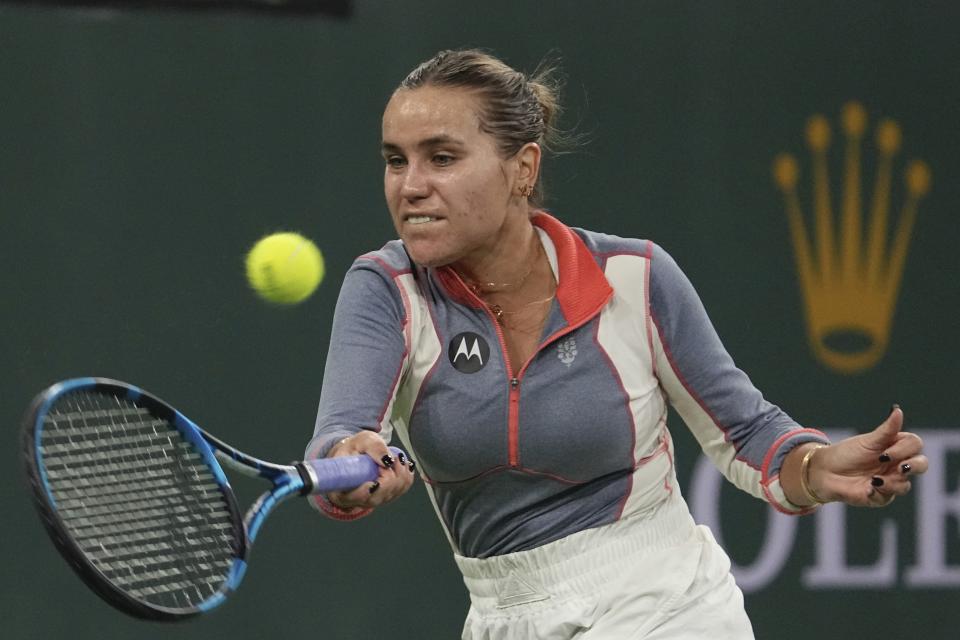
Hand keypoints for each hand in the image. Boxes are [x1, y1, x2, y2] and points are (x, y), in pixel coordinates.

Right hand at [325, 431, 415, 509]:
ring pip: (394, 492)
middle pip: (379, 496)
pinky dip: (406, 474)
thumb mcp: (362, 441)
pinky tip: (402, 464)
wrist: (358, 452)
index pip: (353, 498)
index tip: (373, 482)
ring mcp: (376, 499)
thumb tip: (388, 461)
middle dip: (389, 475)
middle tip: (390, 457)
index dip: (364, 493)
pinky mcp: (388, 495)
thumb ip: (373, 447)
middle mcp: (359, 500)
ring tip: (394, 457)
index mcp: (343, 490)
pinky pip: (403, 488)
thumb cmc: (356, 448)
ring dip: (400, 472)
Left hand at [806, 406, 927, 506]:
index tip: (885, 453)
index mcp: (895, 447)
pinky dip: (878, 492)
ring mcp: (890, 481)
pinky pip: (888, 497)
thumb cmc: (847, 453)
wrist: (825, 471)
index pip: (915, 445)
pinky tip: (867, 488)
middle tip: (899, 468)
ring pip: (905, 485)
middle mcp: (897, 465)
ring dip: (892, 483)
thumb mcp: (867, 441)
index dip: (906, 449)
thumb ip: (886, 430)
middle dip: (914, 466)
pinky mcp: (880, 496)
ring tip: (874, 479)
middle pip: (921, 465)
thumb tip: (898, 410)